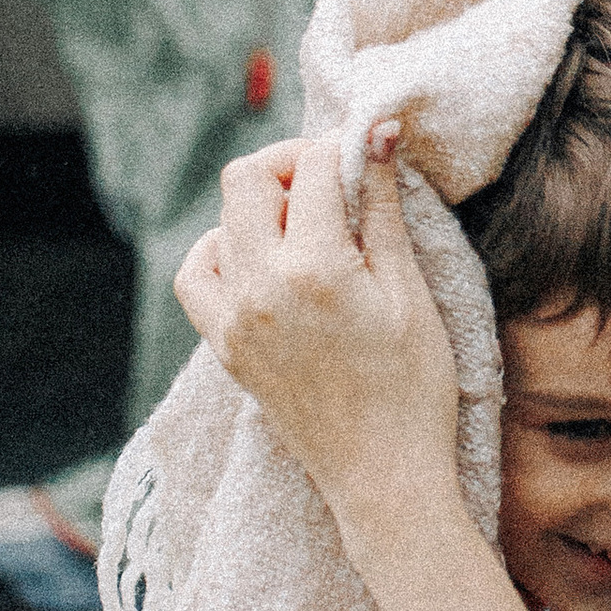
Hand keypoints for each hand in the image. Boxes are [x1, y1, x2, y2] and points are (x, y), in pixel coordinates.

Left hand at [176, 127, 459, 543]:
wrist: (383, 476)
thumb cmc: (415, 388)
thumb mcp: (409, 291)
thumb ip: (382, 209)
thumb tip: (378, 135)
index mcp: (316, 268)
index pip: (312, 168)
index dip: (340, 148)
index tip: (361, 155)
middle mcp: (261, 287)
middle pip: (245, 178)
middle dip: (287, 163)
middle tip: (328, 182)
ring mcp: (233, 318)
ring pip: (219, 223)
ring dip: (257, 209)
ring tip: (305, 232)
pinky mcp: (223, 345)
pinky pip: (196, 276)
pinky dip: (220, 253)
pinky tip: (260, 262)